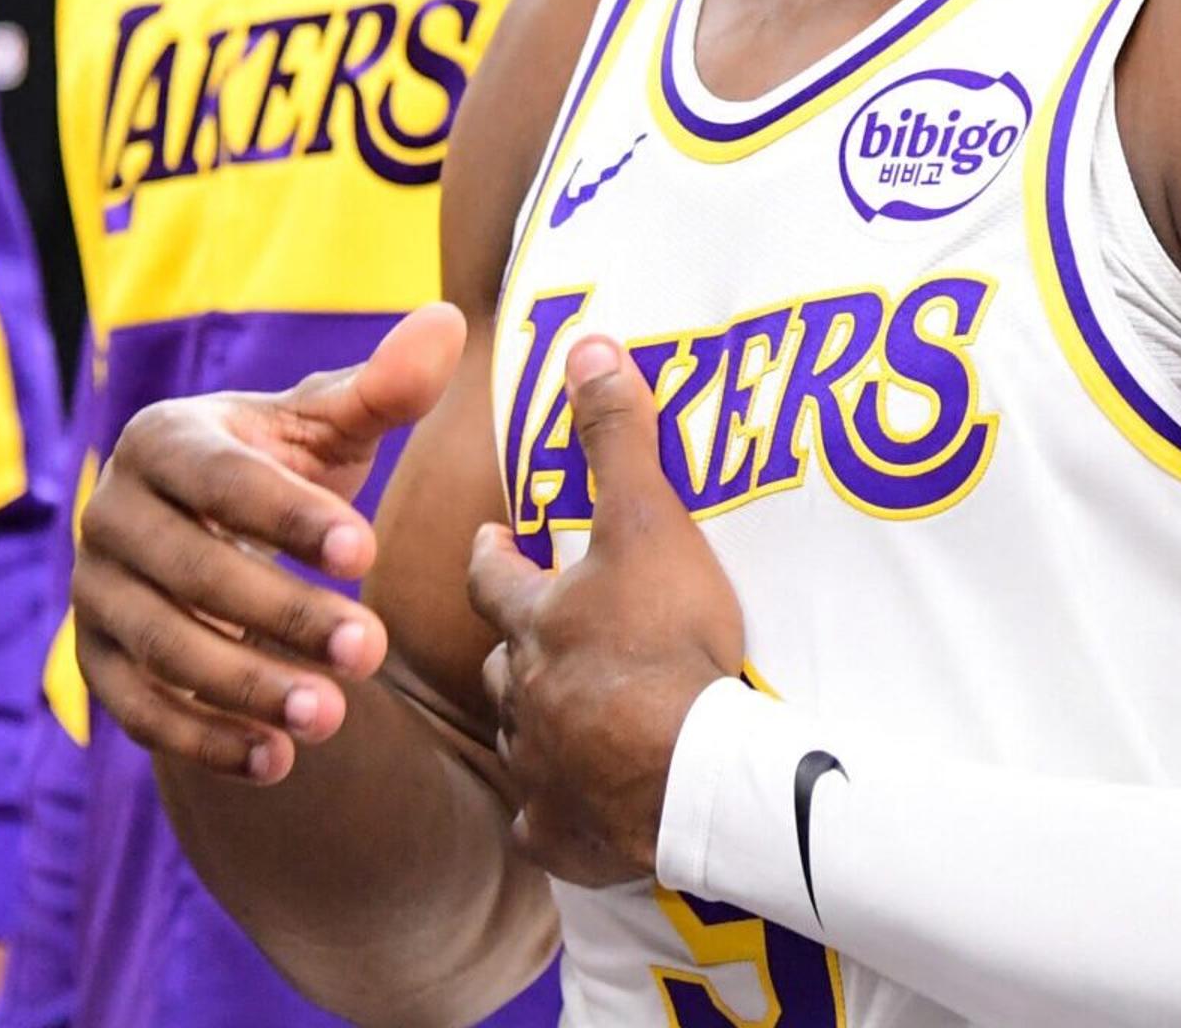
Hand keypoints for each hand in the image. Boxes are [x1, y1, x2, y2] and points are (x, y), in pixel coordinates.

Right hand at [71, 303, 467, 783]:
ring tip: (333, 717)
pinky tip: (278, 761)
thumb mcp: (328, 426)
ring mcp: (96, 594)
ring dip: (246, 687)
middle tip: (371, 650)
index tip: (368, 553)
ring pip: (163, 649)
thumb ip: (384, 386)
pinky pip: (138, 711)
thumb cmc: (279, 467)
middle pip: (192, 573)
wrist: (205, 529)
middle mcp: (113, 514)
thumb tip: (446, 324)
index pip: (223, 483)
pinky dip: (203, 741)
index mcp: (163, 441)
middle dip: (281, 615)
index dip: (290, 518)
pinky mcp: (96, 663)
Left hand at [467, 336, 746, 887]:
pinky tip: (577, 813)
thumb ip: (619, 439)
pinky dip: (562, 814)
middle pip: (503, 664)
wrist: (690, 771)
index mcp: (536, 621)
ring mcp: (538, 770)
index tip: (491, 539)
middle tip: (544, 636)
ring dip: (541, 724)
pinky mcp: (564, 835)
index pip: (494, 576)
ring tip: (570, 719)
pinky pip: (549, 825)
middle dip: (519, 648)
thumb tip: (586, 346)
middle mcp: (521, 694)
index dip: (492, 555)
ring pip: (523, 739)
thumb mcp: (650, 522)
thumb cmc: (666, 642)